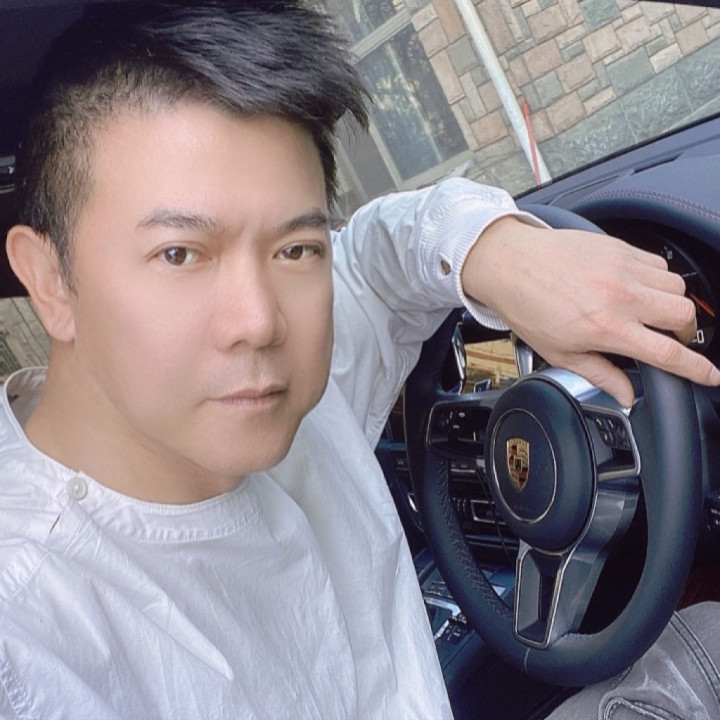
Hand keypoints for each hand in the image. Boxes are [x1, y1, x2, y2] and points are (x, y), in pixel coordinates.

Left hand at [461, 216, 719, 407]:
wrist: (509, 264)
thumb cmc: (528, 307)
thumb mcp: (559, 353)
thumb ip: (600, 374)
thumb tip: (626, 394)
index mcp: (607, 328)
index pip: (667, 354)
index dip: (697, 368)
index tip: (711, 375)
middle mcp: (621, 296)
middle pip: (683, 316)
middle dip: (685, 333)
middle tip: (668, 339)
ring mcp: (622, 268)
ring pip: (676, 287)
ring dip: (671, 304)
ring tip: (649, 313)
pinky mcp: (619, 248)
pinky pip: (659, 263)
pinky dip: (657, 278)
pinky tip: (636, 287)